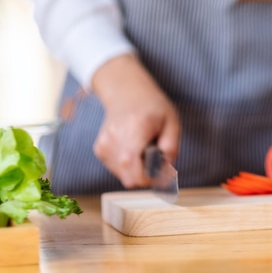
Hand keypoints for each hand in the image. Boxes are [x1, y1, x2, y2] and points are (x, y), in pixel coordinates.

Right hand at [91, 54, 180, 187]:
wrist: (127, 94)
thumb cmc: (153, 108)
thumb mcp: (172, 123)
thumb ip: (171, 148)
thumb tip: (166, 173)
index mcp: (134, 128)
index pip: (133, 166)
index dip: (149, 178)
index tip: (162, 171)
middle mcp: (114, 137)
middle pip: (129, 176)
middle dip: (146, 175)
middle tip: (156, 158)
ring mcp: (103, 144)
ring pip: (124, 176)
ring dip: (137, 170)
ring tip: (144, 149)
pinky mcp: (99, 149)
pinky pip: (117, 170)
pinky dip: (128, 166)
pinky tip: (134, 149)